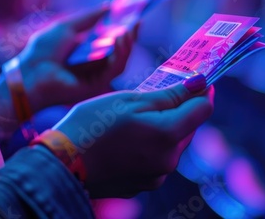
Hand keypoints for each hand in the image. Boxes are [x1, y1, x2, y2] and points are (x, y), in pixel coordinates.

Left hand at [18, 4, 136, 110]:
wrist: (29, 74)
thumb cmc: (42, 51)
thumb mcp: (66, 27)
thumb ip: (88, 18)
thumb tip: (108, 6)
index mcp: (86, 53)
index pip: (109, 41)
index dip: (122, 28)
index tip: (133, 15)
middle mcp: (93, 65)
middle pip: (119, 51)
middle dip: (130, 36)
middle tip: (138, 21)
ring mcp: (96, 76)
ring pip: (120, 61)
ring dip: (127, 45)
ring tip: (130, 29)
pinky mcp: (97, 85)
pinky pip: (114, 69)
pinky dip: (121, 54)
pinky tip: (121, 40)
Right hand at [52, 74, 213, 197]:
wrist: (60, 164)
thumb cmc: (92, 125)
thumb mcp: (130, 100)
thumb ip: (170, 94)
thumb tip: (200, 84)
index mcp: (167, 135)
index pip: (203, 109)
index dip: (203, 91)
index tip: (197, 79)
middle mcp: (168, 160)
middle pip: (189, 127)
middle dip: (181, 109)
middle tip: (160, 92)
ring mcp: (156, 176)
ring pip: (173, 144)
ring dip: (165, 127)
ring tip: (137, 115)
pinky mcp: (143, 184)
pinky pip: (157, 159)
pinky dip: (152, 144)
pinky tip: (129, 137)